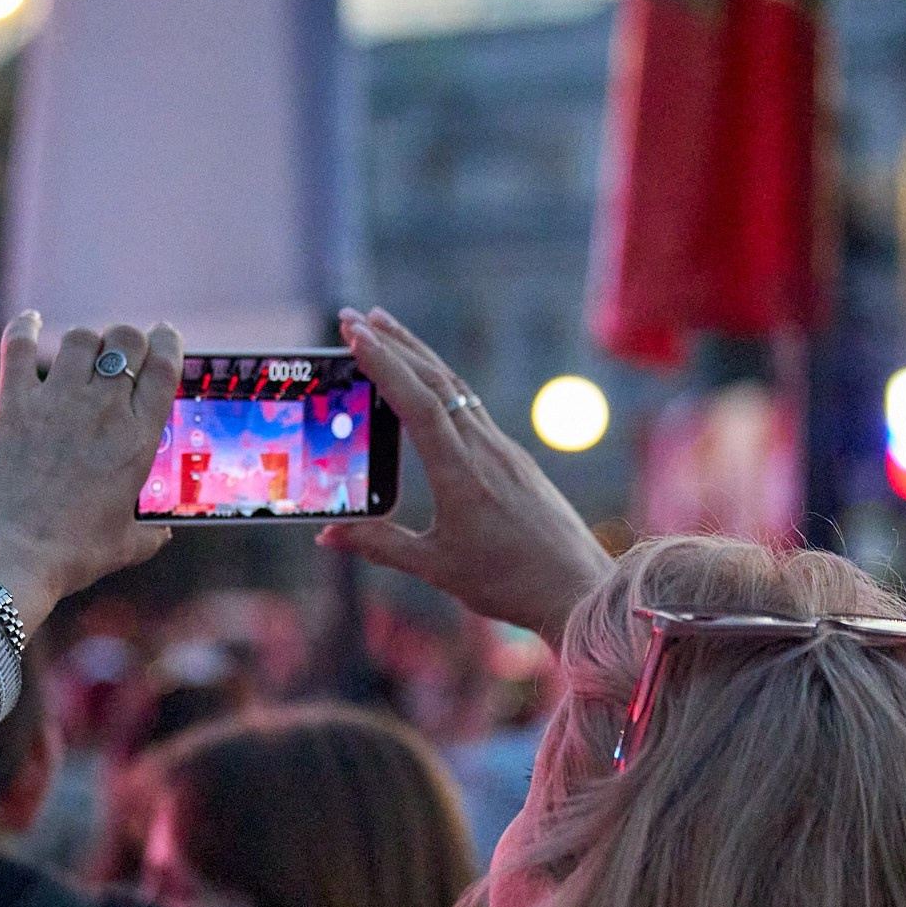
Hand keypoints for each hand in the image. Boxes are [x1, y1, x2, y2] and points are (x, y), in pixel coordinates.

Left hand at [0, 313, 183, 630]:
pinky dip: (25, 329)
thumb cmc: (70, 557)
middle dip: (126, 340)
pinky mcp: (14, 405)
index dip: (167, 343)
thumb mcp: (123, 547)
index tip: (164, 337)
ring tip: (80, 355)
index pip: (164, 368)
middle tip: (119, 354)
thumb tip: (162, 535)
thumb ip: (148, 535)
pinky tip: (30, 323)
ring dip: (85, 341)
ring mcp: (57, 403)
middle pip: (125, 341)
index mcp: (138, 441)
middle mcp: (103, 411)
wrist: (9, 559)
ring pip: (81, 339)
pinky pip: (21, 347)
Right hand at [319, 307, 611, 640]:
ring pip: (456, 388)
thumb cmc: (507, 583)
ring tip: (384, 329)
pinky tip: (427, 381)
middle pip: (436, 381)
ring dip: (418, 355)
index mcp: (461, 474)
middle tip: (352, 318)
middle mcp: (484, 450)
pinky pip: (471, 407)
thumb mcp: (435, 567)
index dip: (385, 365)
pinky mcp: (512, 457)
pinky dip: (440, 383)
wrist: (577, 589)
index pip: (418, 404)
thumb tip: (328, 534)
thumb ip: (380, 545)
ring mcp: (502, 449)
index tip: (354, 334)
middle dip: (393, 344)